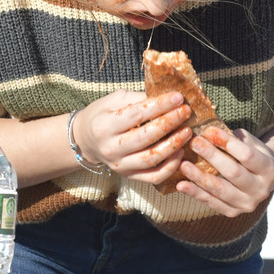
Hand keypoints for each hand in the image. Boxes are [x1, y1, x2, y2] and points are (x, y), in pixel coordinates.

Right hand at [71, 90, 192, 187]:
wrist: (86, 140)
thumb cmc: (102, 115)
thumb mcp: (113, 100)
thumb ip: (138, 98)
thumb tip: (166, 98)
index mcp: (103, 125)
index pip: (137, 114)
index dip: (160, 105)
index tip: (178, 97)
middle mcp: (110, 148)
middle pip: (146, 137)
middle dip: (170, 122)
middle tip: (185, 112)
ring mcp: (119, 165)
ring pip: (152, 158)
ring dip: (173, 144)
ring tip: (187, 131)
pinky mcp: (129, 176)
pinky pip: (153, 177)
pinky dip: (170, 167)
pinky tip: (180, 152)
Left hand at [173, 127, 273, 216]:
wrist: (262, 178)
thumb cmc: (254, 154)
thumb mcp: (252, 142)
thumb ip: (236, 138)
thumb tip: (211, 132)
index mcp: (270, 169)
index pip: (247, 155)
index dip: (227, 143)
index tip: (209, 130)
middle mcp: (261, 190)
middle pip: (233, 172)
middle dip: (212, 156)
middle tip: (194, 142)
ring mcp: (247, 204)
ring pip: (220, 190)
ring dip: (199, 177)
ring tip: (183, 165)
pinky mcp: (233, 212)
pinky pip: (212, 202)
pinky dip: (196, 193)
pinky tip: (181, 185)